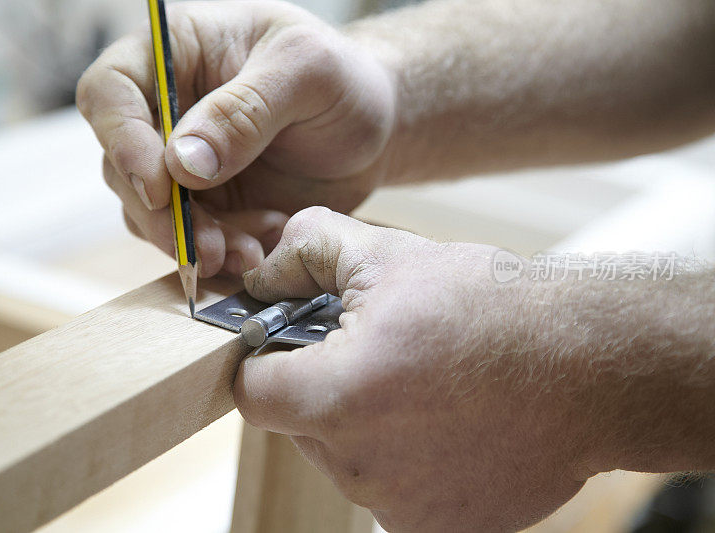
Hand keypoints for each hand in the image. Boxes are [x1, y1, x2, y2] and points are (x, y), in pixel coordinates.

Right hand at [76, 1, 394, 277]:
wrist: (375, 128)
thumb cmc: (344, 79)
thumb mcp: (307, 72)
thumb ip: (245, 110)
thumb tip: (183, 162)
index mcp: (177, 53)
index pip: (111, 91)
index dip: (122, 141)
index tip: (159, 186)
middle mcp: (168, 111)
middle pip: (123, 166)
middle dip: (164, 215)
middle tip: (207, 244)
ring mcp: (184, 165)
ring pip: (153, 215)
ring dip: (195, 244)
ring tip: (249, 253)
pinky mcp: (209, 207)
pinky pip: (193, 242)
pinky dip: (222, 255)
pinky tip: (264, 248)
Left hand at [233, 207, 595, 531]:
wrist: (591, 367)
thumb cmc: (494, 308)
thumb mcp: (388, 255)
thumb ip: (306, 252)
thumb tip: (261, 273)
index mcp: (338, 398)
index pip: (254, 391)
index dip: (266, 359)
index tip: (292, 343)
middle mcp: (360, 466)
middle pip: (300, 424)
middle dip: (323, 385)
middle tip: (374, 352)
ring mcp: (400, 507)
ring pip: (346, 457)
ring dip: (366, 422)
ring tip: (421, 384)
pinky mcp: (437, 529)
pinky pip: (392, 489)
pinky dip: (406, 458)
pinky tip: (449, 422)